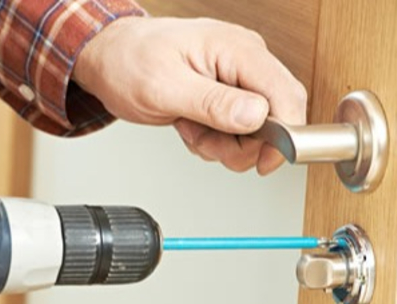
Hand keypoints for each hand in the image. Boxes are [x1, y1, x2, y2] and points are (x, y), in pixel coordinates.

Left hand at [74, 16, 307, 174]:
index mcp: (237, 49)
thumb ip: (212, 103)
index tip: (264, 161)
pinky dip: (215, 139)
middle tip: (205, 140)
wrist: (110, 58)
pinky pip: (238, 130)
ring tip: (191, 128)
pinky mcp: (228, 93)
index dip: (284, 135)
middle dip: (242, 143)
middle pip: (277, 117)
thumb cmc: (128, 61)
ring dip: (223, 144)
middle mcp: (245, 60)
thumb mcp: (164, 87)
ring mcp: (238, 78)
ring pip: (256, 131)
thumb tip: (255, 116)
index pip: (286, 94)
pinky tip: (192, 126)